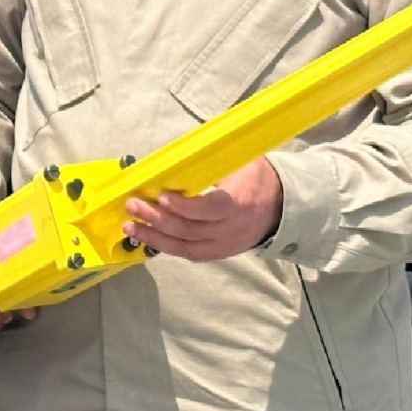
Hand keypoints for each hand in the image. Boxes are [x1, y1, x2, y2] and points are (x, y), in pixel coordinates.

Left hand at [122, 158, 283, 261]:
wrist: (280, 205)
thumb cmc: (254, 177)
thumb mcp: (239, 161)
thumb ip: (211, 162)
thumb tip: (176, 156)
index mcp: (238, 202)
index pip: (209, 209)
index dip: (184, 206)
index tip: (162, 195)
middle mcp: (231, 228)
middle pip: (190, 229)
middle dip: (157, 218)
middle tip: (133, 205)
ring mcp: (226, 244)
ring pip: (186, 246)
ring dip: (155, 237)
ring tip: (131, 226)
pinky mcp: (220, 252)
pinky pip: (191, 254)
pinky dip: (167, 247)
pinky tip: (147, 239)